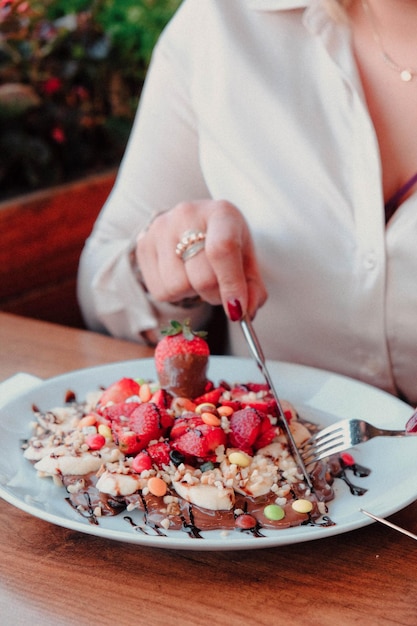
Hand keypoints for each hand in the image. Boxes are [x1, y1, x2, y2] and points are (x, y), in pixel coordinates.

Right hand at [136, 199, 266, 319]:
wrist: (191, 226)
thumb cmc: (224, 243)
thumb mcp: (246, 259)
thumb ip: (253, 288)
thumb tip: (245, 312)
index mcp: (221, 213)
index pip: (222, 250)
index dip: (231, 285)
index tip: (237, 310)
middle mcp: (187, 214)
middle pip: (202, 276)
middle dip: (216, 294)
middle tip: (220, 289)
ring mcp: (160, 229)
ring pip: (179, 287)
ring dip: (193, 293)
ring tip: (197, 277)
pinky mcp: (143, 246)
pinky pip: (160, 291)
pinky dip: (175, 294)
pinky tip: (181, 276)